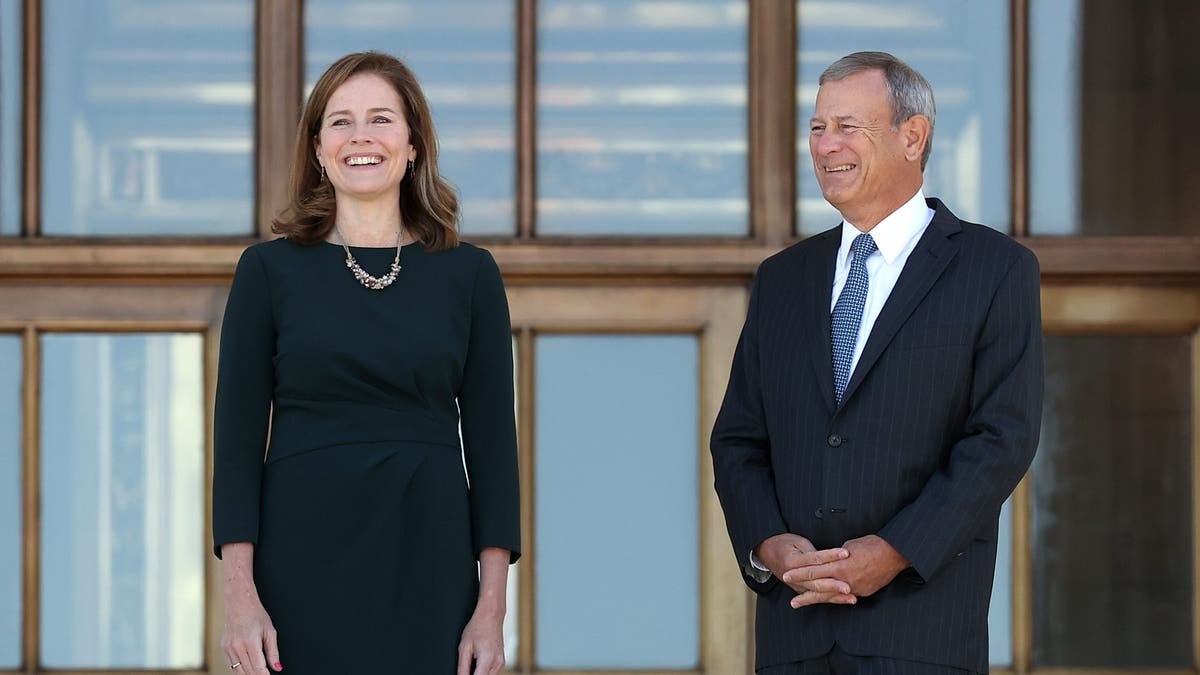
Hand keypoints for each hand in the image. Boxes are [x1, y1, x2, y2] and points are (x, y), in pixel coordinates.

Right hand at [220, 589, 280, 673]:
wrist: (239, 603)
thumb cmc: (256, 614)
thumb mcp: (270, 631)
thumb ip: (273, 652)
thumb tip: (277, 667)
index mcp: (250, 641)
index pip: (258, 667)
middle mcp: (237, 646)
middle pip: (248, 671)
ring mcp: (228, 648)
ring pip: (238, 671)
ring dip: (248, 674)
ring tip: (258, 673)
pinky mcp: (224, 648)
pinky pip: (231, 665)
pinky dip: (239, 669)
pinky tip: (247, 669)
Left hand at [457, 605, 504, 674]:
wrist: (491, 615)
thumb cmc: (478, 626)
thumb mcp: (464, 646)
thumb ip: (462, 666)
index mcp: (487, 659)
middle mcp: (497, 662)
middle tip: (467, 666)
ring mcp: (501, 662)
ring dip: (479, 673)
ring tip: (473, 659)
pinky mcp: (502, 661)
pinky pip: (491, 672)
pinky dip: (484, 669)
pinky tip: (479, 659)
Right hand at [755, 533, 855, 606]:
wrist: (766, 552)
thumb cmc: (784, 543)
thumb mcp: (797, 542)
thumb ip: (813, 553)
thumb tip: (831, 560)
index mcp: (792, 561)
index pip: (815, 559)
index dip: (831, 556)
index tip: (846, 554)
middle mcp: (793, 576)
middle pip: (816, 581)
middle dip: (834, 585)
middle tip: (849, 587)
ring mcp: (796, 585)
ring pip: (818, 592)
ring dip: (835, 596)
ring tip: (852, 598)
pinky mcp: (800, 590)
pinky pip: (817, 596)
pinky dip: (831, 599)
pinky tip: (844, 601)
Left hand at [782, 534, 908, 604]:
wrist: (895, 554)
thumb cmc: (871, 544)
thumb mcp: (849, 545)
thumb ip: (836, 557)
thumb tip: (830, 561)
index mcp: (839, 565)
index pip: (814, 571)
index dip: (800, 573)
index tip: (787, 575)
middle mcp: (845, 580)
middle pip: (820, 588)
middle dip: (804, 594)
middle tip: (791, 601)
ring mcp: (855, 588)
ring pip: (832, 596)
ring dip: (816, 600)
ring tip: (801, 605)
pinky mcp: (864, 592)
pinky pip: (846, 596)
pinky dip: (835, 597)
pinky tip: (827, 599)